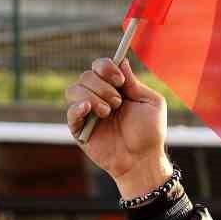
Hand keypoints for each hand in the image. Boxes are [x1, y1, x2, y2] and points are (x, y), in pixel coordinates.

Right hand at [65, 55, 169, 198]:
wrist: (142, 159)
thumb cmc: (150, 132)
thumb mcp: (150, 102)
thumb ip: (135, 82)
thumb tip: (122, 60)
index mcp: (115, 88)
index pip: (100, 66)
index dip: (106, 67)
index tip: (120, 81)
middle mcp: (98, 97)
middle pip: (86, 75)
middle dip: (103, 87)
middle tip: (118, 103)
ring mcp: (87, 112)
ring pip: (74, 90)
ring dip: (93, 97)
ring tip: (109, 113)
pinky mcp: (79, 129)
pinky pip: (69, 112)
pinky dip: (77, 108)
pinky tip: (89, 110)